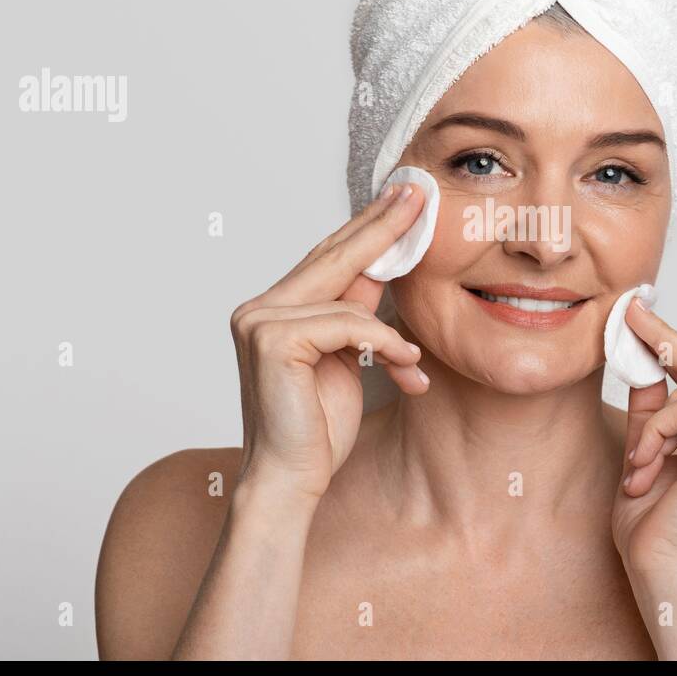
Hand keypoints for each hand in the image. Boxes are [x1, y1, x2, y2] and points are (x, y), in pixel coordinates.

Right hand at [228, 183, 429, 500]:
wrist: (292, 481)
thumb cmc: (318, 429)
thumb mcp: (348, 358)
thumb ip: (357, 313)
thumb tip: (384, 265)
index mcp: (272, 309)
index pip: (327, 257)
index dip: (367, 227)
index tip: (401, 198)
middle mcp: (259, 308)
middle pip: (333, 257)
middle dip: (382, 227)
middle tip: (418, 194)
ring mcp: (260, 321)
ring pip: (348, 299)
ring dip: (390, 335)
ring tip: (411, 365)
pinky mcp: (273, 341)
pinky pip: (349, 326)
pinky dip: (383, 344)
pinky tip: (403, 367)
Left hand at [611, 298, 676, 581]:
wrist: (659, 570)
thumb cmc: (651, 528)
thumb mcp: (644, 453)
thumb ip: (650, 411)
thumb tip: (643, 362)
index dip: (673, 344)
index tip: (639, 315)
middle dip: (663, 338)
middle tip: (628, 310)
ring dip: (648, 429)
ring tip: (636, 472)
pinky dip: (653, 437)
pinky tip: (645, 475)